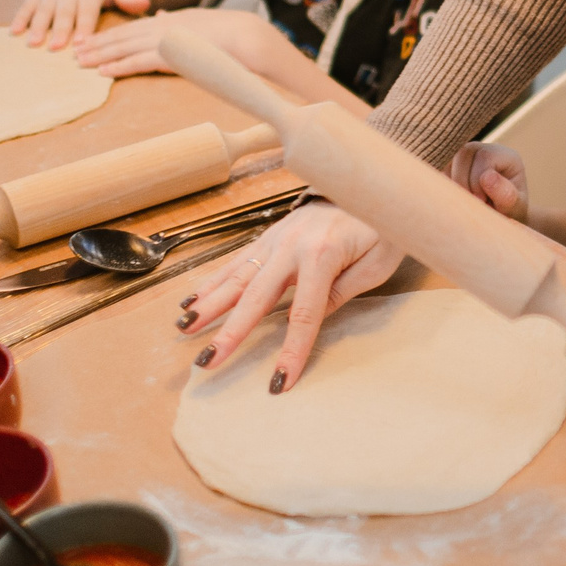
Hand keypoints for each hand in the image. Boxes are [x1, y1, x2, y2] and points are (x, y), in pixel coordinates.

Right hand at [12, 0, 149, 49]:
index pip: (88, 11)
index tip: (82, 43)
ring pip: (44, 9)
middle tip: (55, 48)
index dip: (85, 27)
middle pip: (64, 12)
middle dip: (59, 30)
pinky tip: (13, 32)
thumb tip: (145, 4)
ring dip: (37, 26)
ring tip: (32, 43)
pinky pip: (28, 4)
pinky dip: (20, 17)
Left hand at [72, 8, 277, 77]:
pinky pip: (139, 62)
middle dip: (97, 43)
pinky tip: (103, 72)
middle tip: (74, 51)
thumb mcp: (199, 21)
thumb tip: (159, 15)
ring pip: (125, 47)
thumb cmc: (230, 35)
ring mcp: (166, 40)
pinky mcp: (171, 56)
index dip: (110, 34)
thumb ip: (176, 19)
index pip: (133, 28)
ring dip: (101, 55)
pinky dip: (119, 66)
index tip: (91, 39)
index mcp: (170, 20)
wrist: (247, 38)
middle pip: (122, 35)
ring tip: (80, 62)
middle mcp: (163, 26)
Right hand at [178, 201, 402, 386]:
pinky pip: (238, 260)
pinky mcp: (272, 233)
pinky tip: (192, 298)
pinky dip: (213, 280)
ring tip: (183, 327)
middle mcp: (292, 245)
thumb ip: (343, 291)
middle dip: (230, 331)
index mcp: (322, 256)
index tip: (278, 382)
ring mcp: (278, 237)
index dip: (291, 351)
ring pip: (238, 275)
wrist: (371, 183)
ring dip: (209, 302)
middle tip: (206, 360)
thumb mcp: (377, 263)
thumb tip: (313, 319)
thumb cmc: (382, 227)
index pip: (304, 314)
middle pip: (257, 296)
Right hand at [450, 142, 528, 224]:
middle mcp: (484, 150)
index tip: (481, 202)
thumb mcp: (515, 208)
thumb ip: (506, 194)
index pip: (485, 156)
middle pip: (464, 153)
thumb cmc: (510, 214)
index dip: (478, 180)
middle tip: (471, 203)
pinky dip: (444, 186)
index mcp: (505, 156)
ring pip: (448, 158)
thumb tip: (487, 177)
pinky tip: (457, 199)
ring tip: (465, 202)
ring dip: (452, 184)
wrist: (500, 219)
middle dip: (463, 181)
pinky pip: (439, 169)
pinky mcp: (451, 165)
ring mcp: (466, 156)